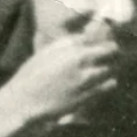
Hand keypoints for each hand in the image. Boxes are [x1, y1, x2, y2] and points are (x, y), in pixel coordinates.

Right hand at [0, 24, 119, 136]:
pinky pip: (109, 84)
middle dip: (113, 51)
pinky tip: (103, 83)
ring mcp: (85, 77)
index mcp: (68, 46)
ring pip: (111, 67)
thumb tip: (84, 38)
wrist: (23, 102)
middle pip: (111, 49)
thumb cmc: (30, 77)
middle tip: (112, 55)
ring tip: (105, 70)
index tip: (104, 42)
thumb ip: (65, 44)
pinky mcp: (87, 94)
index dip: (104, 37)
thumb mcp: (45, 53)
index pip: (98, 34)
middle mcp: (79, 59)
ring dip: (110, 68)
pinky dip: (109, 82)